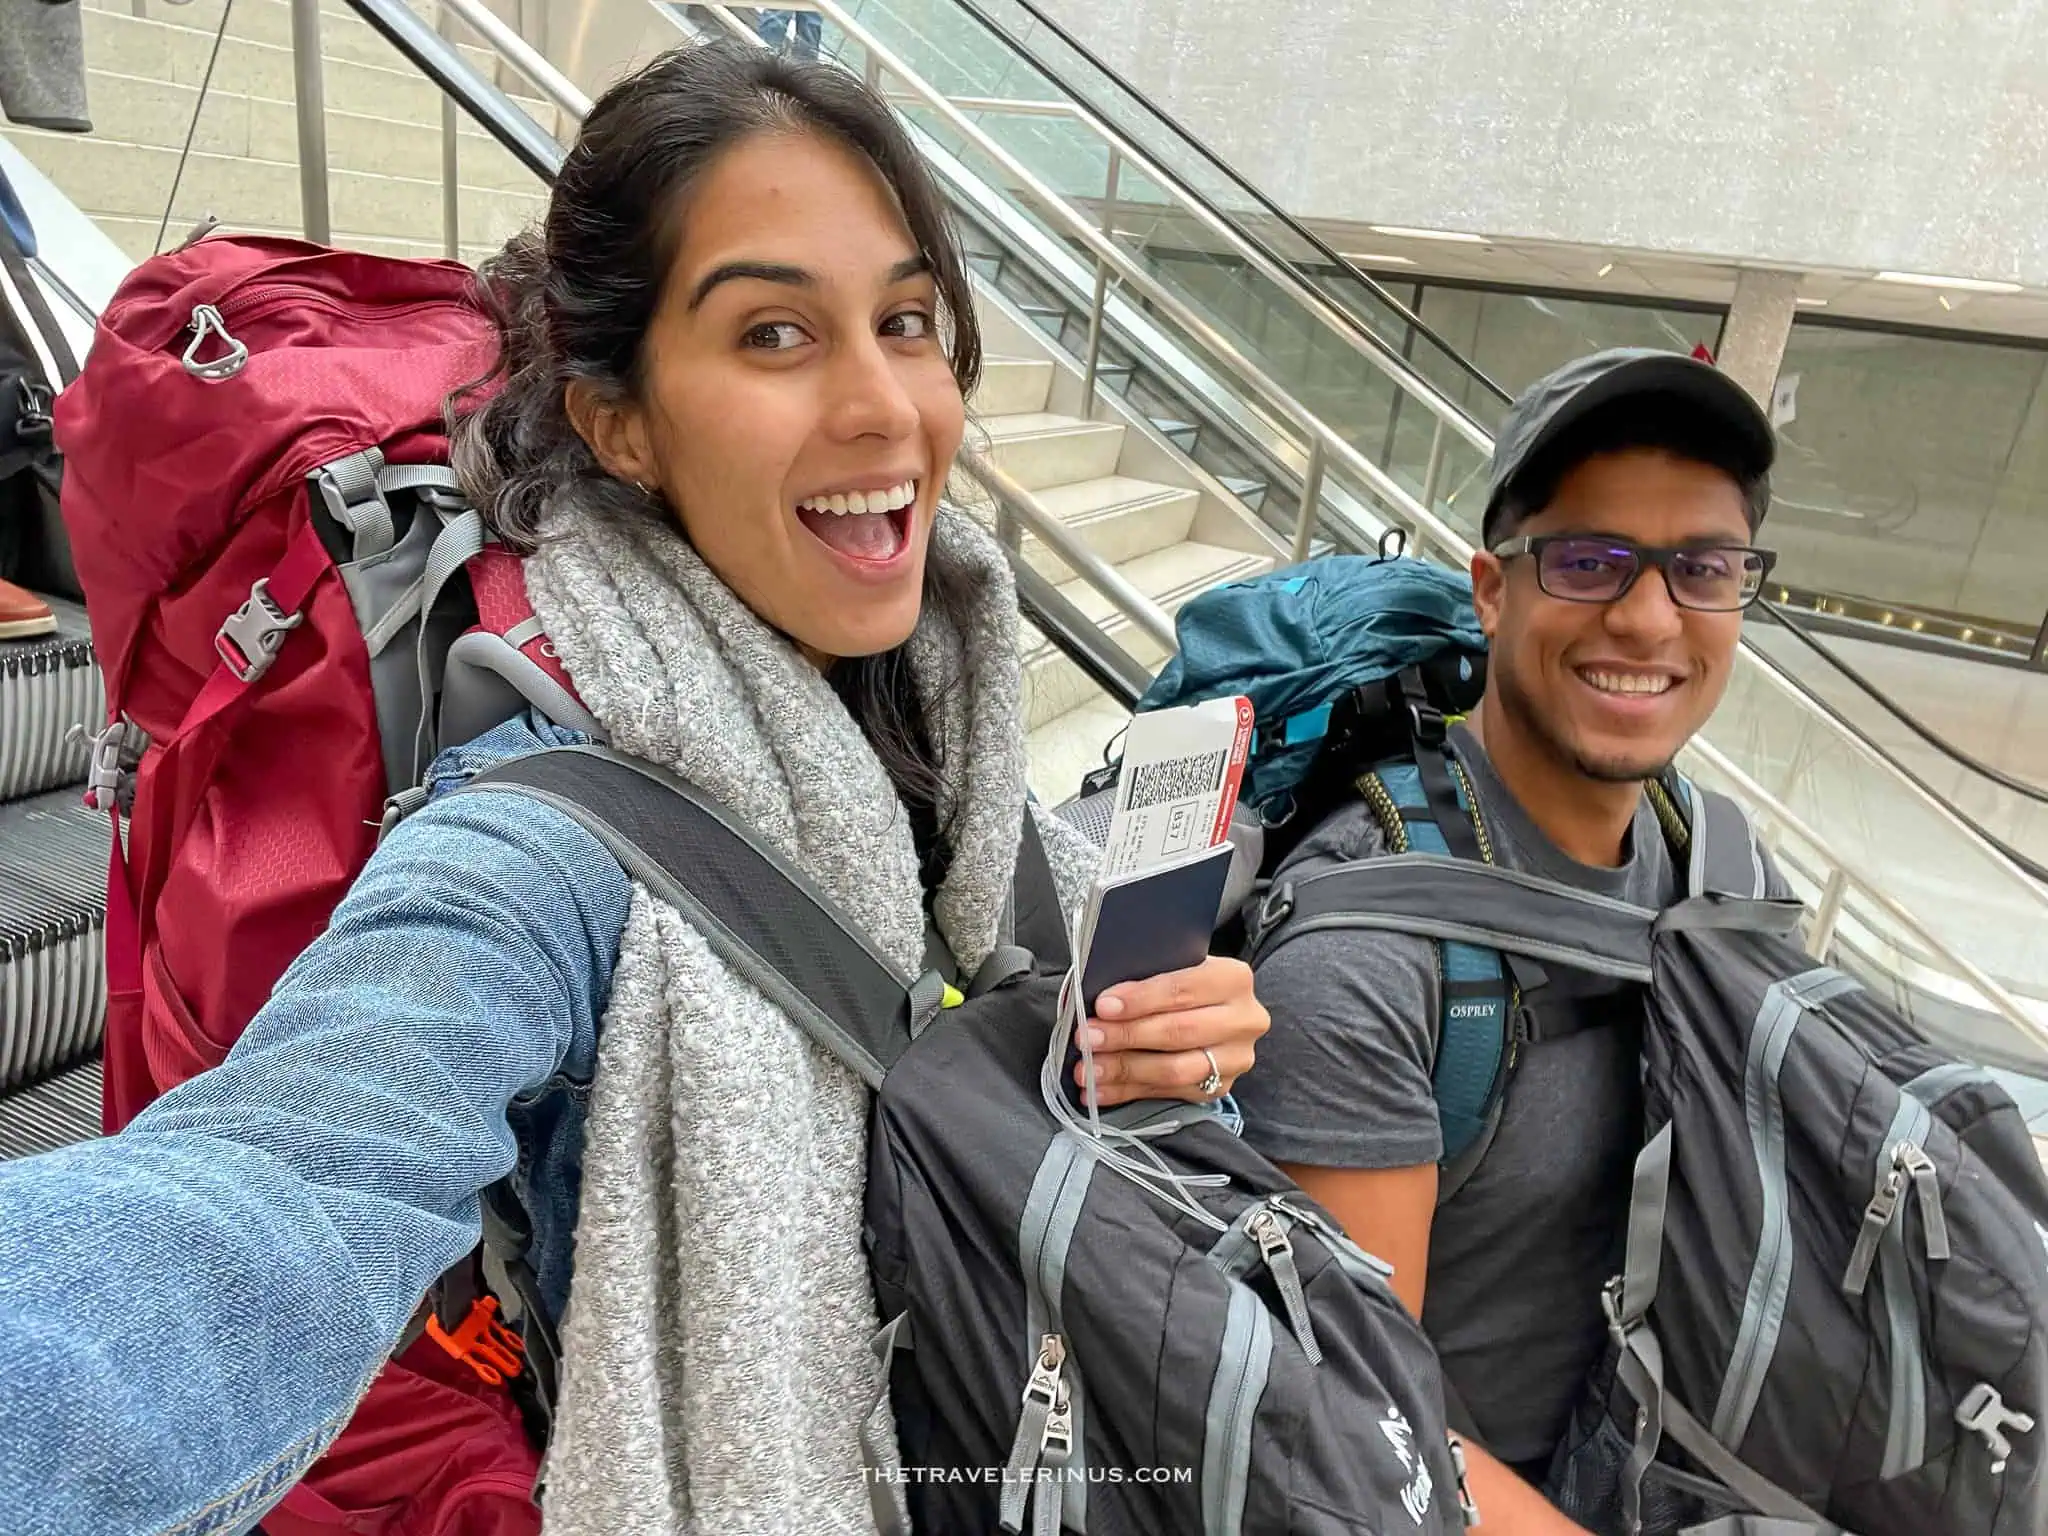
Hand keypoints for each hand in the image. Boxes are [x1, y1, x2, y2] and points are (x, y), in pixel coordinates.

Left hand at [1074, 956, 1267, 1107]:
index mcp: (1233, 978)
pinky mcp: (1221, 1087)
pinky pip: (1169, 1094)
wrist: (1214, 1009)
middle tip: (1088, 1039)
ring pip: (1176, 1070)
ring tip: (1088, 1070)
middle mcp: (1244, 1020)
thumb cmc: (1182, 983)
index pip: (1182, 989)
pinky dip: (1129, 1092)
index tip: (1103, 1006)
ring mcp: (1236, 1058)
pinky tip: (1100, 1090)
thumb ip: (1142, 978)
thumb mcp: (1172, 967)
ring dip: (1125, 1070)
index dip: (1140, 999)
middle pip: (1179, 1032)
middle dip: (1127, 1036)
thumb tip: (1093, 998)